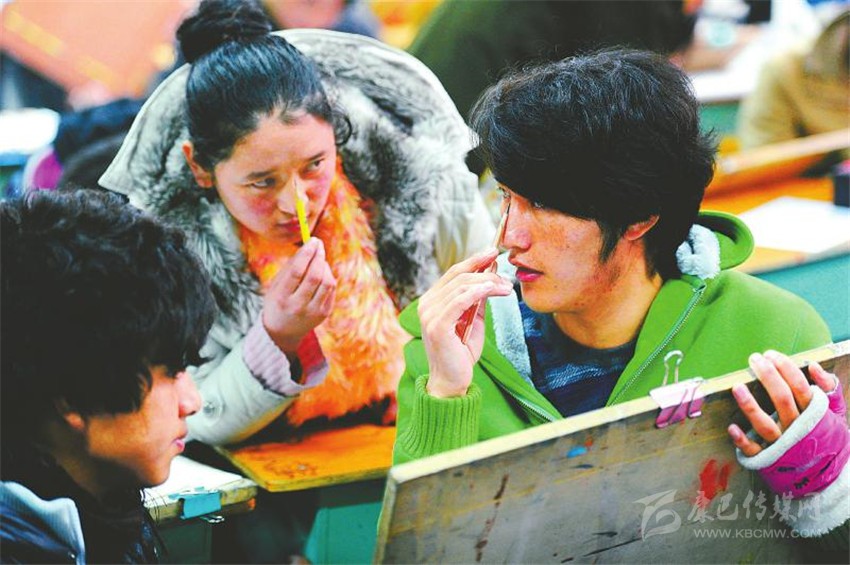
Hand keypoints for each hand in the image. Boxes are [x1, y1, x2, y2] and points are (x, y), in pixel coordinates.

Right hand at [262, 238, 335, 353]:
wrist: (282, 332)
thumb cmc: (277, 301)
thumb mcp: (276, 285)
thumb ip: (290, 267)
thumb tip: (308, 247)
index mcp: (282, 298)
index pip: (297, 272)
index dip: (306, 253)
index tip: (312, 240)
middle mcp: (298, 306)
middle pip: (315, 276)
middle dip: (318, 256)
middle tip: (318, 244)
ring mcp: (314, 312)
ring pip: (327, 282)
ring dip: (325, 266)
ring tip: (318, 260)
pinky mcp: (324, 313)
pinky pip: (331, 289)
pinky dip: (328, 276)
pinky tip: (321, 272)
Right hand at [417, 248, 512, 397]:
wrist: (452, 381)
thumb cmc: (461, 353)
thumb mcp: (473, 320)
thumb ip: (477, 299)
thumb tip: (490, 275)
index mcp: (432, 300)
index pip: (454, 272)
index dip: (474, 260)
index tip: (493, 252)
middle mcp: (427, 304)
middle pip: (458, 275)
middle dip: (485, 270)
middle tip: (507, 278)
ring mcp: (430, 314)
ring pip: (462, 286)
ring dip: (488, 283)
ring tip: (506, 288)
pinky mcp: (437, 325)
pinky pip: (460, 300)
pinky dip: (478, 292)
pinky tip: (493, 290)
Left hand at [728, 350, 838, 455]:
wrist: (828, 474)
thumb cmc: (825, 435)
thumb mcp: (834, 413)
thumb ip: (830, 389)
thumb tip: (815, 366)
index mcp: (814, 414)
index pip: (800, 387)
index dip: (785, 368)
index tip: (771, 354)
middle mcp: (798, 428)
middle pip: (782, 400)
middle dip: (768, 377)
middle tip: (754, 359)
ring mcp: (782, 444)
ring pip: (765, 425)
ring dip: (750, 406)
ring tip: (737, 386)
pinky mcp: (769, 458)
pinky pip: (754, 450)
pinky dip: (742, 440)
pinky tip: (732, 427)